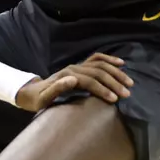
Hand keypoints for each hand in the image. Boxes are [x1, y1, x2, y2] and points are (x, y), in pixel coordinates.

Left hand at [14, 53, 131, 111]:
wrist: (31, 92)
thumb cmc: (37, 100)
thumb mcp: (42, 99)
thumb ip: (56, 89)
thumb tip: (73, 80)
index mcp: (66, 76)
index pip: (89, 81)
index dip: (102, 89)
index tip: (114, 99)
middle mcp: (73, 68)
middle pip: (98, 72)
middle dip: (114, 82)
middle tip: (126, 94)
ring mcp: (77, 66)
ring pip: (101, 65)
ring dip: (116, 73)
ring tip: (129, 83)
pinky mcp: (79, 67)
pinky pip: (97, 59)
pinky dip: (109, 60)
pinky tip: (121, 63)